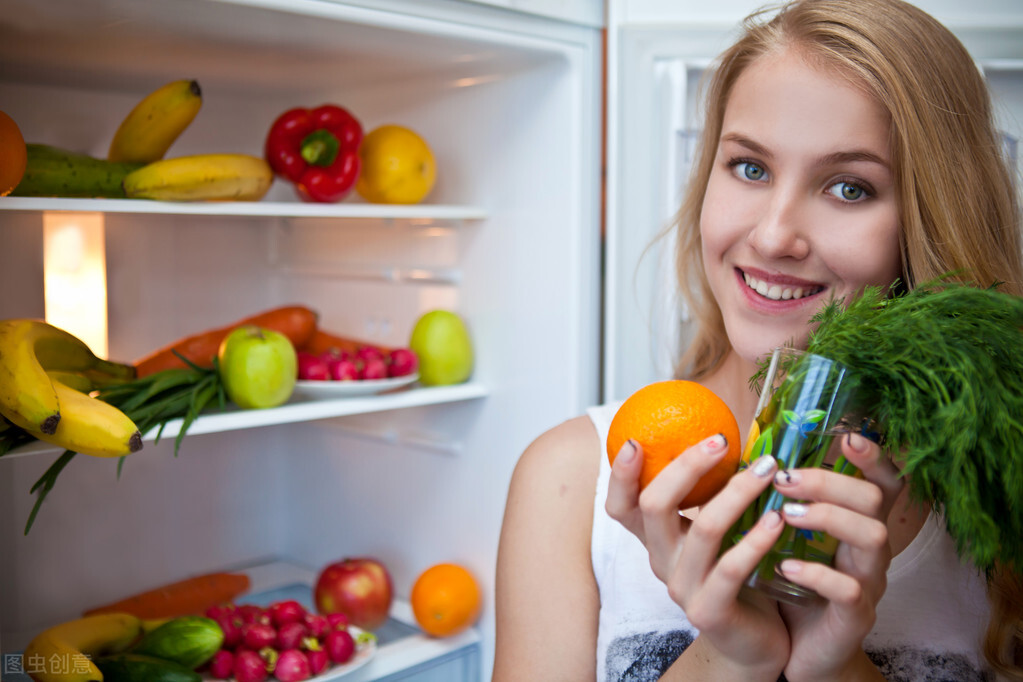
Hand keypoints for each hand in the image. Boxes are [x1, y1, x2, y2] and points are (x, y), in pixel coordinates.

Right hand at [605, 435, 789, 677]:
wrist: (753, 642)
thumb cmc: (739, 575)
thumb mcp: (717, 531)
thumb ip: (712, 494)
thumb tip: (728, 432)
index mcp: (655, 539)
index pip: (620, 505)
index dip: (620, 474)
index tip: (635, 440)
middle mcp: (661, 561)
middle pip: (653, 505)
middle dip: (686, 466)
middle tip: (723, 441)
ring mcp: (681, 587)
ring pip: (702, 529)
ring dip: (737, 493)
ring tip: (768, 470)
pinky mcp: (709, 611)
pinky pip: (731, 568)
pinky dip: (756, 539)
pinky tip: (778, 519)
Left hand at [773, 433, 903, 681]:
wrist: (800, 650)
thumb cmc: (792, 583)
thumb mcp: (789, 538)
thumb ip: (781, 502)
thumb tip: (750, 454)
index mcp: (856, 522)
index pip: (881, 480)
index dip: (873, 456)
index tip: (846, 437)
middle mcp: (869, 547)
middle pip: (874, 498)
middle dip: (829, 481)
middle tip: (783, 479)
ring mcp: (867, 580)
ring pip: (873, 536)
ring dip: (828, 517)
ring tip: (785, 515)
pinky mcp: (854, 616)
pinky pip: (849, 590)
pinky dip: (819, 573)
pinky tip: (787, 567)